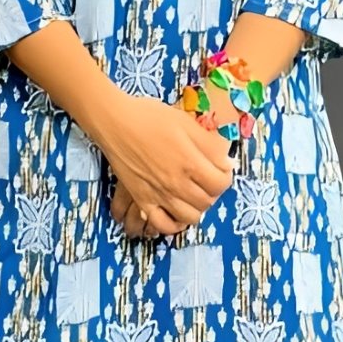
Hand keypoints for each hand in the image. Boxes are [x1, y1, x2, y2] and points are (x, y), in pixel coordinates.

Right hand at [98, 93, 233, 241]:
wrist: (115, 122)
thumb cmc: (150, 117)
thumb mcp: (186, 123)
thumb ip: (210, 145)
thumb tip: (227, 162)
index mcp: (190, 163)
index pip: (221, 184)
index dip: (225, 176)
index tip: (220, 167)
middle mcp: (177, 184)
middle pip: (207, 201)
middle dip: (212, 191)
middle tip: (207, 178)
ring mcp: (159, 195)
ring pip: (189, 217)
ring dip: (196, 208)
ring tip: (193, 194)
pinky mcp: (142, 200)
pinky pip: (162, 224)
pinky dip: (173, 224)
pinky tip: (176, 213)